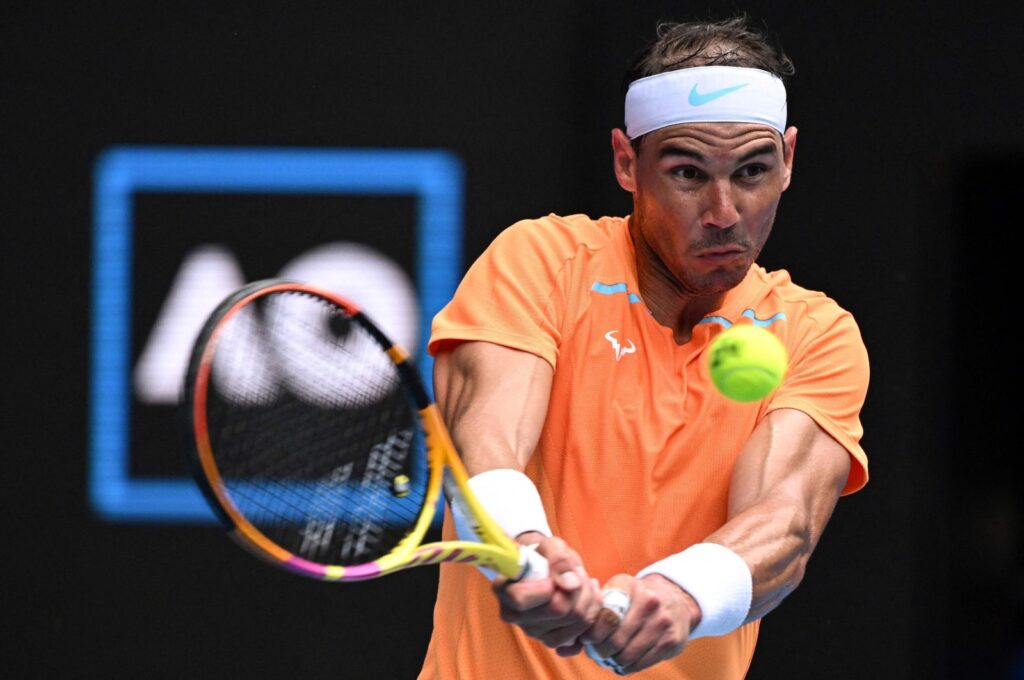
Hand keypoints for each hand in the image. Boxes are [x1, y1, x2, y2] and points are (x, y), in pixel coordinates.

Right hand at [493, 534, 602, 649]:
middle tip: (577, 572)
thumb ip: (559, 559)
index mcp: (504, 590)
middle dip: (577, 588)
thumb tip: (571, 584)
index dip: (547, 587)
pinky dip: (592, 611)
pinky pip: (582, 632)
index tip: (554, 574)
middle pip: (558, 611)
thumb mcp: (550, 545)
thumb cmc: (543, 554)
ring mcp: (533, 631)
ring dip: (588, 597)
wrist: (545, 566)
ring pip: (575, 621)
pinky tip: (586, 597)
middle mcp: (514, 615)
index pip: (522, 599)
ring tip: (582, 581)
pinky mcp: (551, 639)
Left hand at [582, 573, 700, 673]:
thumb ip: (593, 614)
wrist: (674, 599)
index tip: (587, 639)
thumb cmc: (633, 601)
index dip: (591, 634)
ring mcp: (662, 621)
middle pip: (615, 639)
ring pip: (627, 655)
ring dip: (613, 661)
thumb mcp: (616, 594)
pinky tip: (623, 662)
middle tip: (596, 653)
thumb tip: (564, 647)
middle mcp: (648, 600)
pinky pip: (641, 663)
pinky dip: (627, 667)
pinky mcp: (672, 640)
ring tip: (609, 658)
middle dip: (600, 651)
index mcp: (628, 585)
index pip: (604, 616)